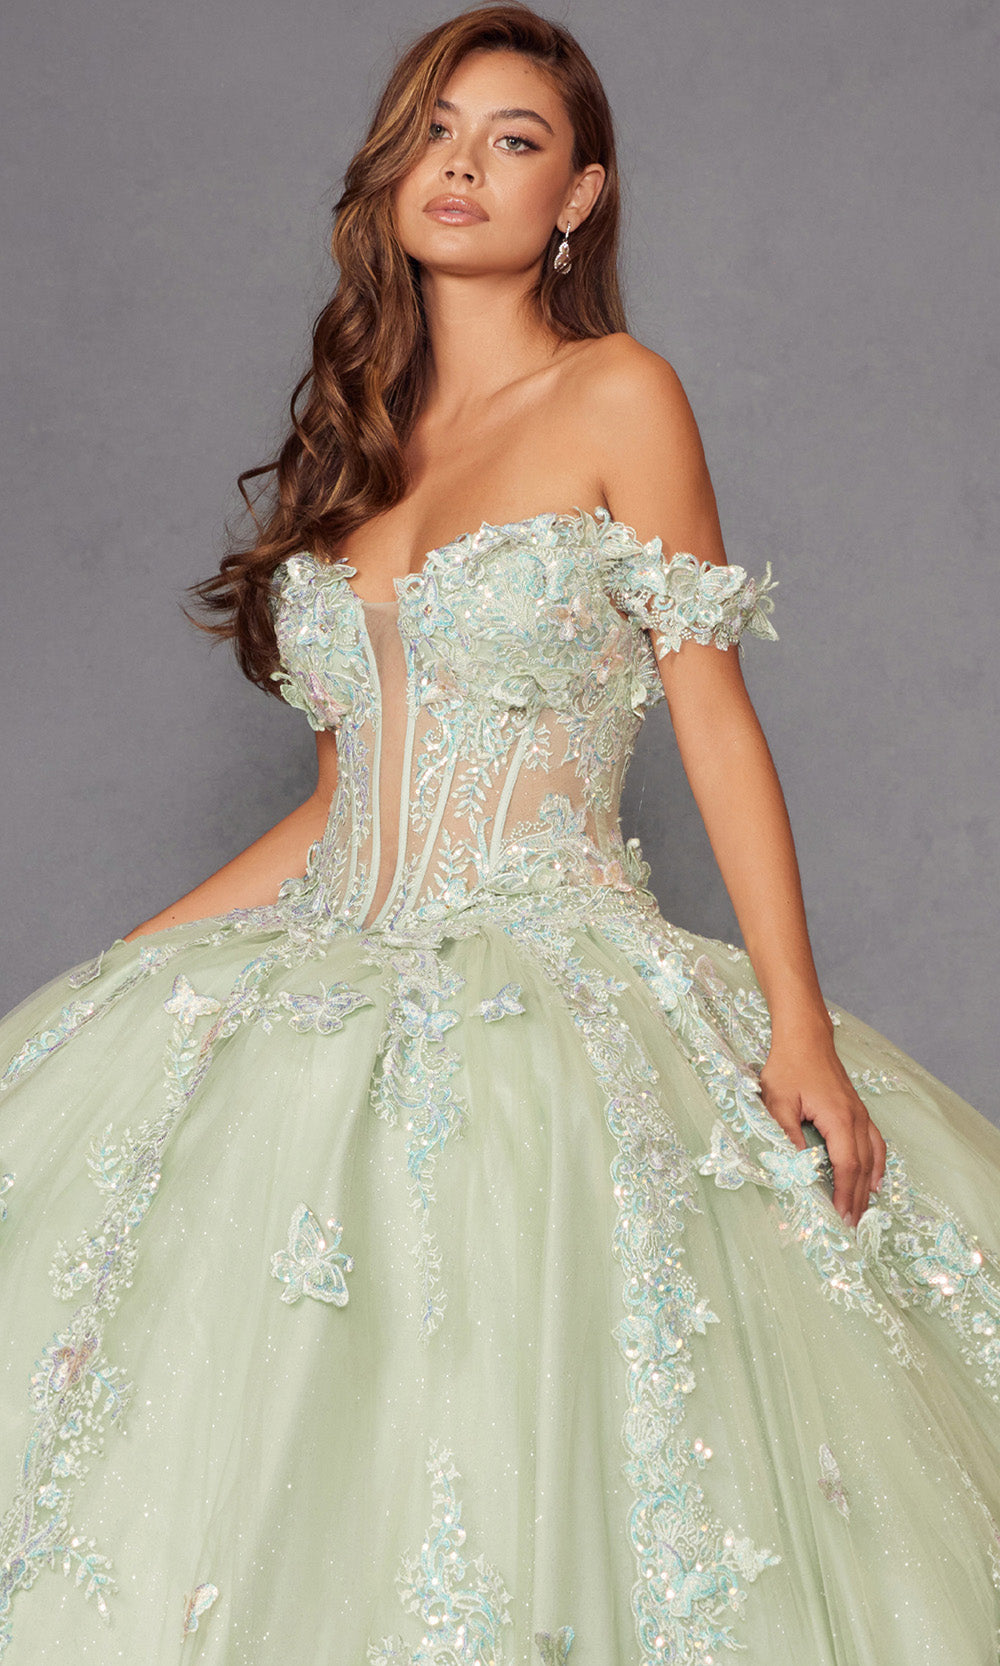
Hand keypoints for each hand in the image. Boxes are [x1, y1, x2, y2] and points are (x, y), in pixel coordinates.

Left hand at [758, 1029, 886, 1229]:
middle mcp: (856, 1118)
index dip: (845, 1193)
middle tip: (852, 1227)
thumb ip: (786, 1133)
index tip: (841, 1217)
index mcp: (838, 1118)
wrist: (805, 1037)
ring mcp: (860, 1114)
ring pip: (872, 1157)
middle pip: (863, 1166)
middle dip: (857, 1198)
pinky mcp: (858, 1111)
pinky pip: (875, 1143)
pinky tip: (875, 1180)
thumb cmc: (788, 1066)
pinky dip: (877, 1165)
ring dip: (868, 1186)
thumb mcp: (777, 1101)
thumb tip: (794, 1166)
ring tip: (862, 1212)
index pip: (847, 1165)